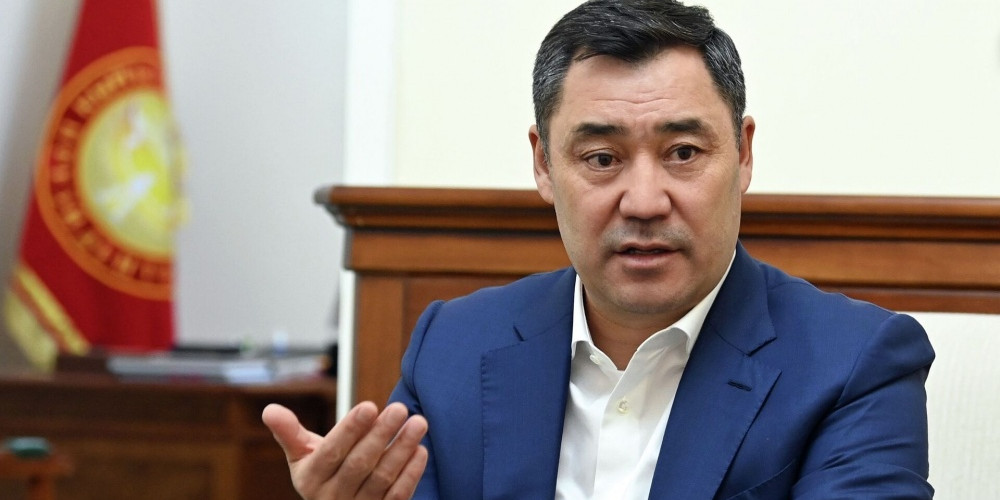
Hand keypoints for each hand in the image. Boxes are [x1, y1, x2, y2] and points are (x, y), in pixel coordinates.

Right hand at [262, 401, 428, 498]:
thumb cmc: (321, 473)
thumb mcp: (301, 456)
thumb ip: (290, 432)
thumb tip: (269, 410)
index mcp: (311, 478)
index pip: (332, 451)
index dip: (351, 429)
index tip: (370, 406)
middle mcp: (332, 497)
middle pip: (360, 464)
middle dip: (381, 435)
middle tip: (399, 408)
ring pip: (382, 479)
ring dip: (401, 450)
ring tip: (418, 423)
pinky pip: (397, 496)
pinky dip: (411, 474)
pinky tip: (420, 450)